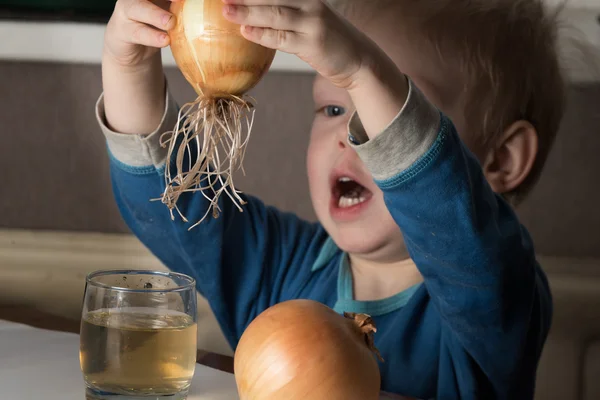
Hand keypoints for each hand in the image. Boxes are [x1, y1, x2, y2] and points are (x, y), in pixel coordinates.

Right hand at [104, 0, 179, 67]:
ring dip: (156, 16)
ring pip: (139, 9)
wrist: (132, 47)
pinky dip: (152, 37)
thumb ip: (181, 7)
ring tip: (170, 23)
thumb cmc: (155, 26)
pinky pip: (138, 33)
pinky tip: (164, 40)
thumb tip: (208, 7)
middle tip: (181, 1)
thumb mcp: (169, 12)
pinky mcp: (122, 31)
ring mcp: (126, 11)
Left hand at [222, 0, 408, 138]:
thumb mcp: (308, 24)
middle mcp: (310, 4)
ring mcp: (313, 22)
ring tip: (227, 11)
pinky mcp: (314, 42)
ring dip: (248, 12)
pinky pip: (283, 38)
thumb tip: (252, 20)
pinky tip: (246, 31)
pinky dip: (263, 34)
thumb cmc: (328, 44)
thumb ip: (284, 19)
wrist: (359, 61)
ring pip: (275, 13)